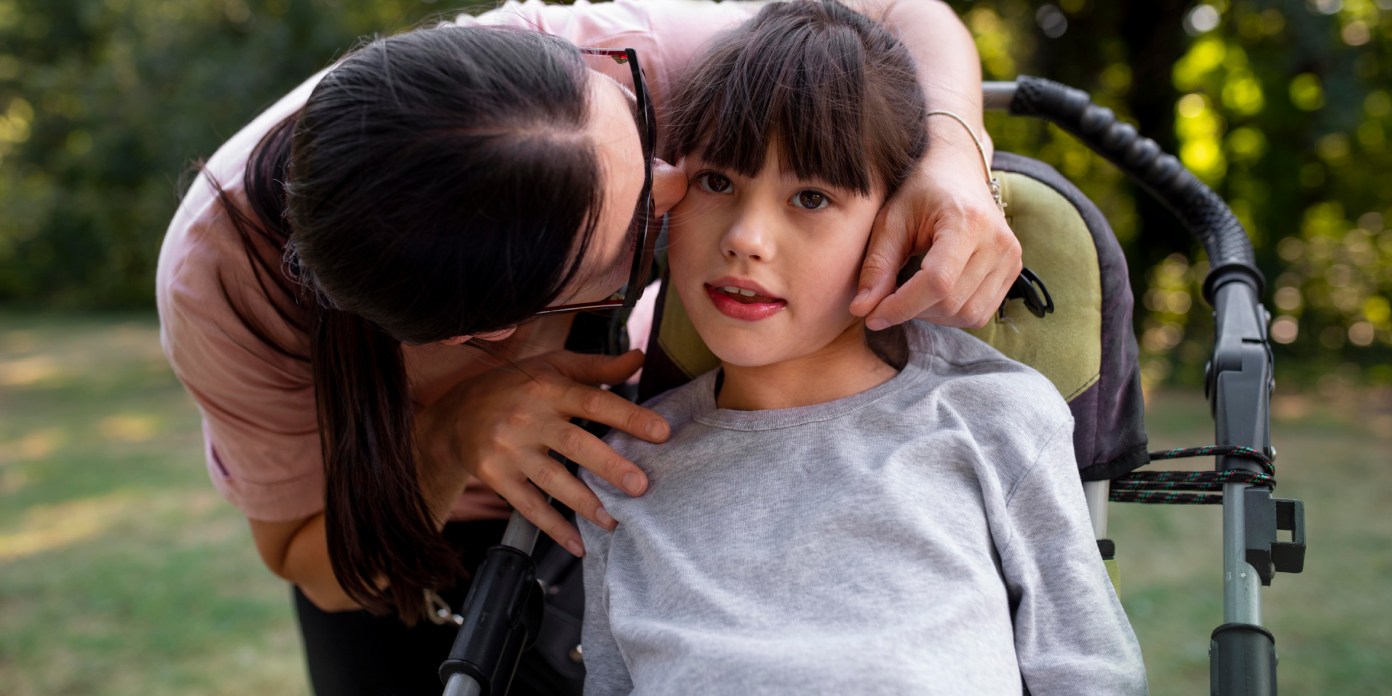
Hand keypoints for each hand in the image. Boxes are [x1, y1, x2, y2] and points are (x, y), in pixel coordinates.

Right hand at [416, 349, 667, 556]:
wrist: (454, 413)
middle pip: (573, 443)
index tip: (661, 433)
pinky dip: (553, 527)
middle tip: (640, 486)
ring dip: (585, 503)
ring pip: (552, 479)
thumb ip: (598, 368)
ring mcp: (508, 449)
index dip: (628, 416)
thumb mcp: (552, 366)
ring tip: (614, 521)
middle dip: (608, 465)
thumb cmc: (515, 386)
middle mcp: (528, 417)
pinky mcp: (494, 475)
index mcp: (548, 388)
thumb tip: (640, 358)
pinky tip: (578, 543)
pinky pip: (527, 505)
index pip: (593, 401)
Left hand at [850, 148, 1020, 328]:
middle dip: (912, 310)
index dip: (902, 306)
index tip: (872, 316)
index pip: (937, 282)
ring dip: (931, 315)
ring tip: (911, 294)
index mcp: (968, 222)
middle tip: (886, 299)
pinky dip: (951, 314)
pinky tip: (933, 295)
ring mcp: (1010, 257)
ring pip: (967, 315)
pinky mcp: (1013, 270)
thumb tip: (862, 310)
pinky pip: (981, 313)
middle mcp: (998, 241)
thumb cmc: (919, 192)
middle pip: (951, 302)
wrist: (956, 170)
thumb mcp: (891, 221)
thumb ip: (877, 265)